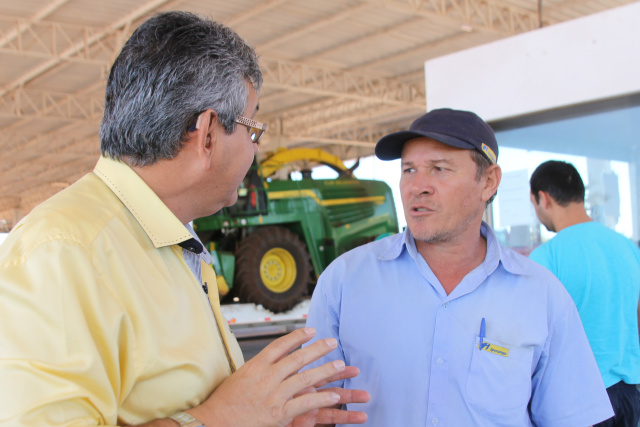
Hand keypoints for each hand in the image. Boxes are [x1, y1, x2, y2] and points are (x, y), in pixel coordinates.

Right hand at [188, 328, 366, 426]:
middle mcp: (266, 377)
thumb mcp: (240, 376)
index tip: (311, 331)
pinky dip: (322, 398)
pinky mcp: (279, 413)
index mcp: (256, 365)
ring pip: (306, 378)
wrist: (214, 421)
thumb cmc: (225, 402)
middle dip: (317, 349)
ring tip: (341, 365)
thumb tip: (272, 358)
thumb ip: (259, 367)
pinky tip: (334, 395)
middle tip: (332, 342)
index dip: (298, 337)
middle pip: (297, 358)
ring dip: (326, 370)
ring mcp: (274, 394)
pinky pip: (306, 403)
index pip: (280, 345)